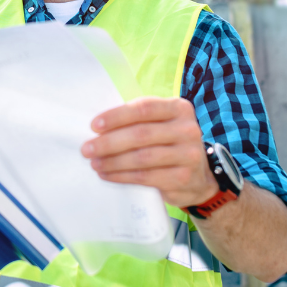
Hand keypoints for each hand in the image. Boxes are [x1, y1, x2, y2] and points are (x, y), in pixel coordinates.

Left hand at [81, 97, 217, 207]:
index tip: (94, 126)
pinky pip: (146, 177)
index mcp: (179, 108)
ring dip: (112, 161)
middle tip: (86, 149)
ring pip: (142, 157)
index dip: (116, 116)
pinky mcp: (184, 178)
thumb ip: (138, 120)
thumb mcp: (160, 125)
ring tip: (94, 163)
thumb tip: (98, 127)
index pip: (144, 108)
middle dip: (109, 142)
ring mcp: (188, 154)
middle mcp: (188, 129)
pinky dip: (122, 176)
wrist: (199, 178)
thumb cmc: (168, 144)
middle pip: (140, 134)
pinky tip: (108, 175)